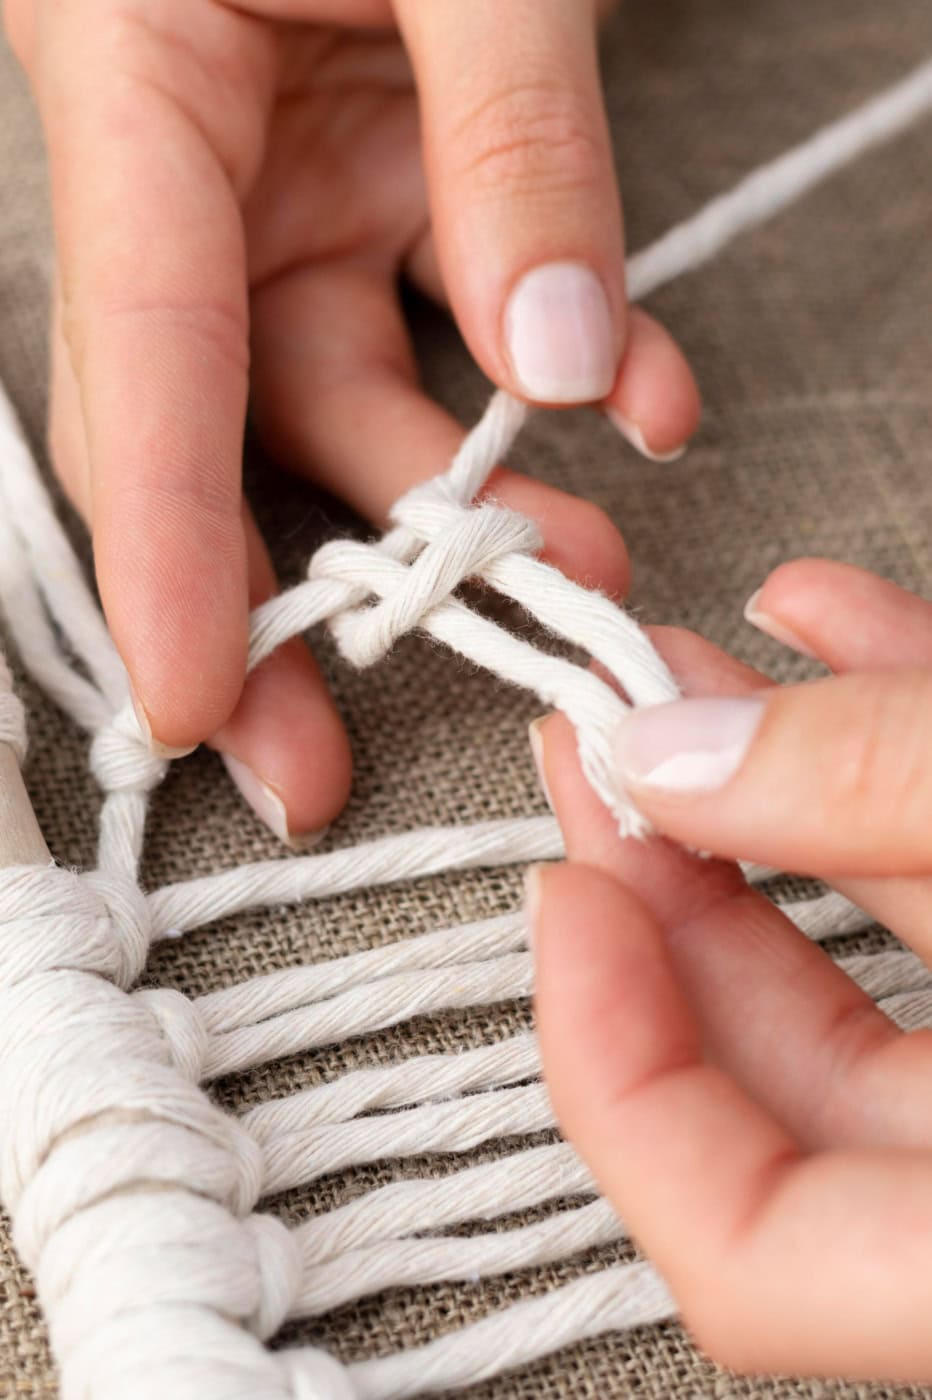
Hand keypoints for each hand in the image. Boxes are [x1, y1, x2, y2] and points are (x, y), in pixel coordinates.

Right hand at [3, 0, 698, 840]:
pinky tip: (646, 401)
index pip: (136, 366)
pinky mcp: (381, 168)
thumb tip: (556, 362)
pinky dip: (552, 361)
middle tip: (341, 753)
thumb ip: (512, 140)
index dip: (161, 555)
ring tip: (589, 556)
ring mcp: (289, 174)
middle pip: (217, 425)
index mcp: (134, 84)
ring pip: (348, 389)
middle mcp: (191, 160)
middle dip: (298, 589)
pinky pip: (451, 305)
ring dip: (470, 487)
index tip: (193, 708)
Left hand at [529, 560, 931, 1380]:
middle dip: (678, 883)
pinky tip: (834, 626)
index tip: (568, 895)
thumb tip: (676, 748)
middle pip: (785, 1079)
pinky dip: (903, 756)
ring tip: (690, 661)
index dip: (622, 1076)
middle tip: (598, 740)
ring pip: (880, 971)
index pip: (752, 1260)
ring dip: (781, 796)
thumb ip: (885, 787)